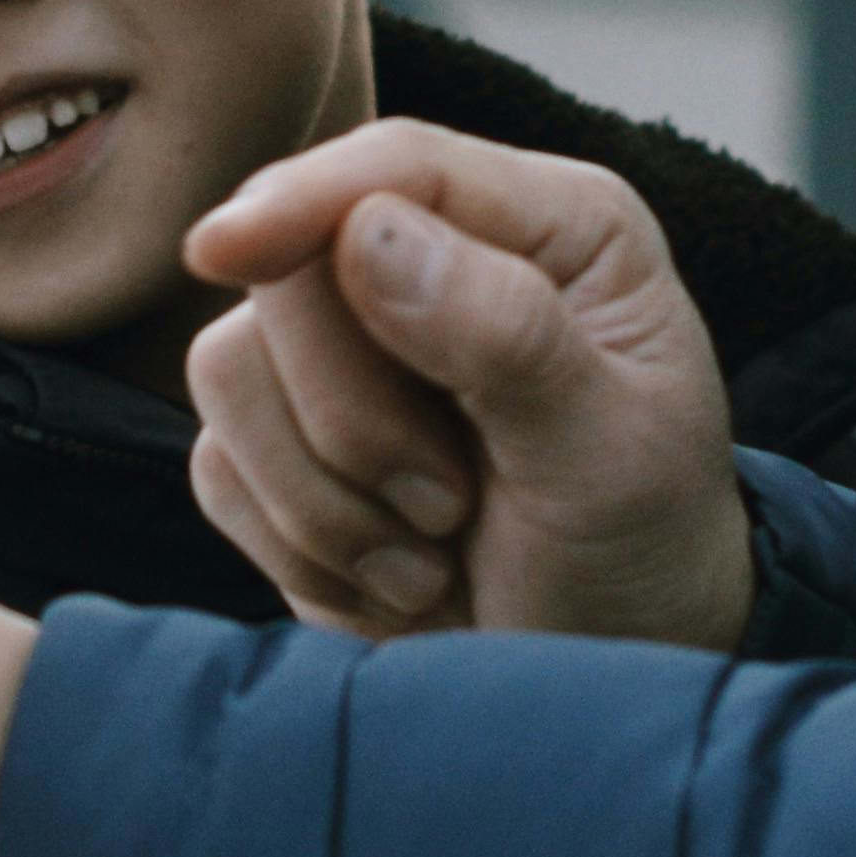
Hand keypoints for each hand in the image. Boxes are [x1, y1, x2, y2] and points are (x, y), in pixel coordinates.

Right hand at [177, 117, 752, 653]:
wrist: (595, 688)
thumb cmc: (639, 552)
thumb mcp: (608, 454)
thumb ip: (505, 334)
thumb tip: (369, 233)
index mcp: (551, 230)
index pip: (399, 169)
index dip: (301, 201)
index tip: (220, 251)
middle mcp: (441, 262)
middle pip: (291, 273)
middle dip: (351, 420)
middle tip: (448, 508)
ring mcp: (349, 350)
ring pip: (231, 368)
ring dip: (323, 498)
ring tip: (429, 554)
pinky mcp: (284, 441)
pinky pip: (216, 463)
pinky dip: (296, 544)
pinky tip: (387, 578)